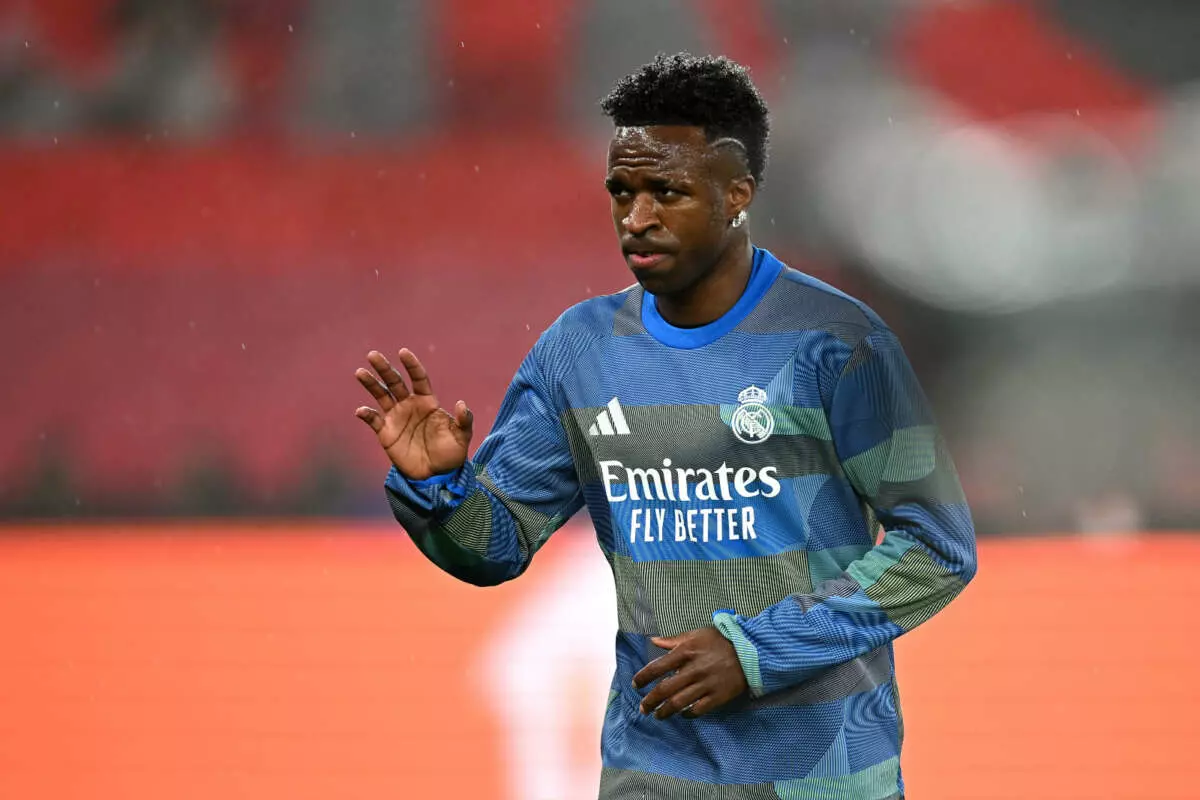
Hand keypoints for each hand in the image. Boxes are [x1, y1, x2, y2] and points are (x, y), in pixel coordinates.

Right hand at [354, 348, 473, 479]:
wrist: (436, 475)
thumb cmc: (451, 453)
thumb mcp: (463, 437)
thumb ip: (464, 420)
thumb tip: (461, 403)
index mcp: (427, 402)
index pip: (418, 378)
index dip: (411, 365)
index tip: (403, 352)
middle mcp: (409, 405)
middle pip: (395, 382)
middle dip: (385, 368)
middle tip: (373, 355)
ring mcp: (396, 417)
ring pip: (381, 395)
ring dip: (371, 384)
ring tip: (361, 372)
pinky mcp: (386, 432)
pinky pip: (373, 420)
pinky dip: (366, 414)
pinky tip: (361, 411)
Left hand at [632, 626, 747, 719]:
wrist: (750, 651)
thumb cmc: (721, 640)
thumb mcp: (696, 634)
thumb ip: (673, 640)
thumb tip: (653, 640)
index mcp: (686, 652)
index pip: (657, 667)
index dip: (643, 678)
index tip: (636, 685)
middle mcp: (693, 670)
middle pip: (665, 690)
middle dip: (650, 701)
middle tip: (643, 708)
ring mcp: (705, 685)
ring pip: (679, 703)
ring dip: (664, 711)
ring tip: (657, 716)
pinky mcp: (717, 697)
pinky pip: (698, 710)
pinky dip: (687, 714)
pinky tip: (682, 715)